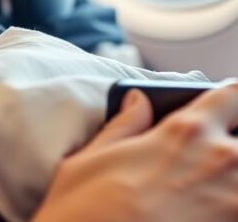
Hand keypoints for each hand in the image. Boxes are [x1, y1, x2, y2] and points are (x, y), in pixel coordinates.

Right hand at [33, 81, 237, 220]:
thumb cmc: (83, 214)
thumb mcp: (90, 158)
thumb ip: (125, 125)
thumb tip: (138, 101)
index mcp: (185, 131)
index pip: (234, 95)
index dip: (232, 101)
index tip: (226, 111)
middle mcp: (220, 160)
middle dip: (235, 143)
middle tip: (214, 157)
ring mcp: (233, 202)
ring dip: (233, 182)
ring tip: (213, 191)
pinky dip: (228, 210)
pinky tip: (209, 212)